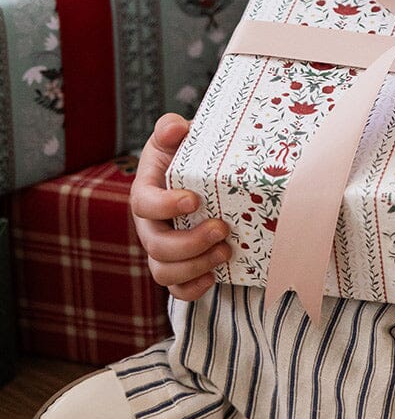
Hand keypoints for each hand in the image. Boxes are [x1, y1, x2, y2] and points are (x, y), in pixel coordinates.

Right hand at [130, 113, 230, 300]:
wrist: (201, 173)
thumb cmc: (186, 153)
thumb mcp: (176, 136)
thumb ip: (170, 129)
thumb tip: (174, 128)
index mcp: (146, 191)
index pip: (144, 204)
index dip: (166, 206)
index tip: (194, 200)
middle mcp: (149, 224)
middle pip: (155, 245)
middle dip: (189, 242)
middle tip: (221, 228)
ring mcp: (162, 248)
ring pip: (164, 271)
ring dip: (195, 266)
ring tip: (226, 251)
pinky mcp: (178, 265)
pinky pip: (176, 289)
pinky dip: (193, 289)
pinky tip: (215, 276)